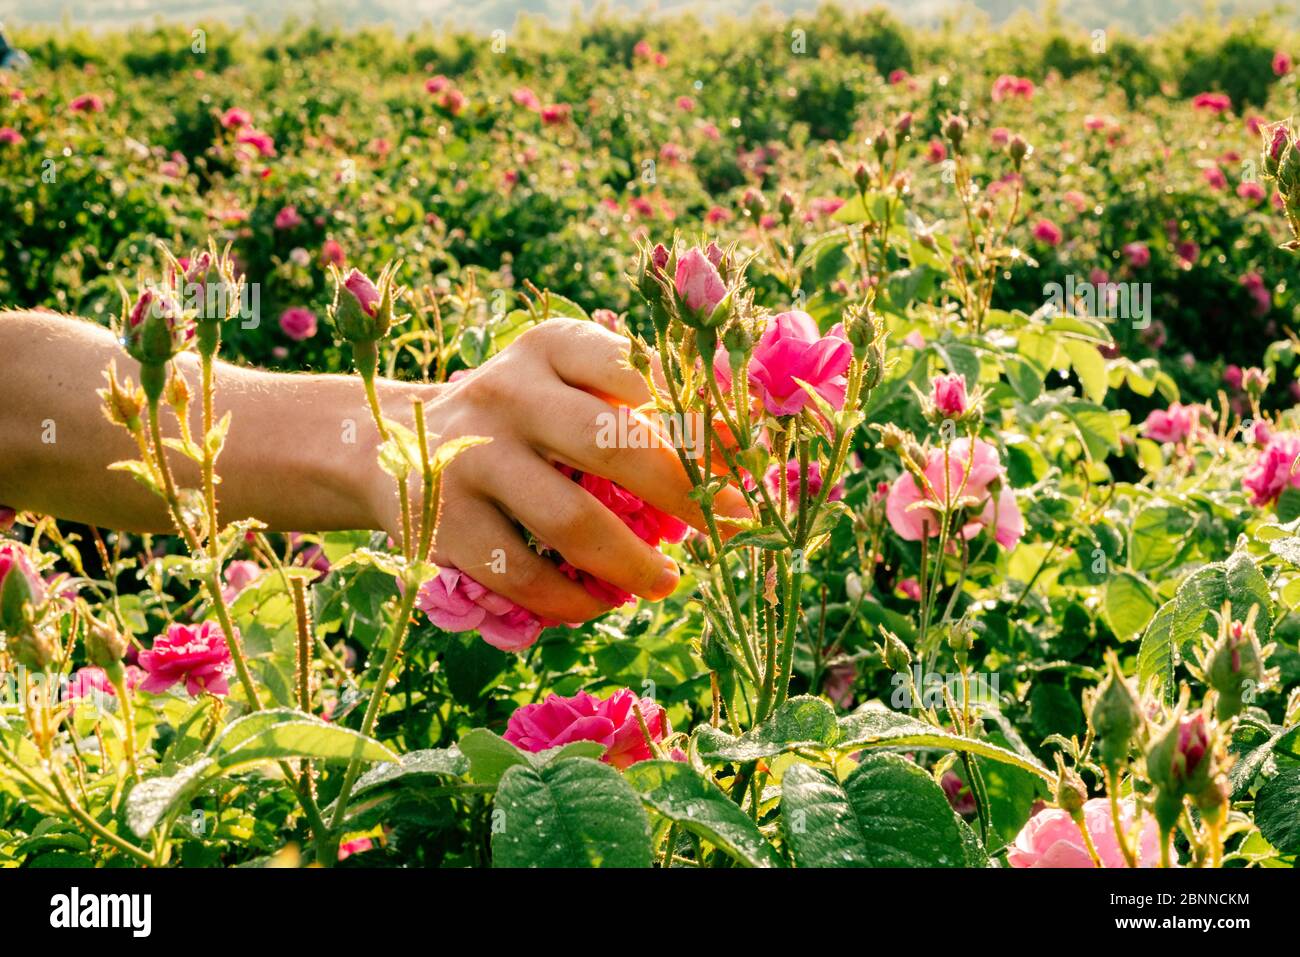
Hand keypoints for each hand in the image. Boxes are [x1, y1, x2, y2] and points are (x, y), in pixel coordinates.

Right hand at [368, 319, 749, 623]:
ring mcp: (470, 457)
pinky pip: (524, 575)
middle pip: (614, 444)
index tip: (746, 463)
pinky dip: (572, 599)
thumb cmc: (517, 419)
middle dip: (685, 493)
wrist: (387, 444)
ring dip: (633, 562)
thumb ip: (639, 400)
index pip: (637, 372)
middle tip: (729, 527)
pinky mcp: (444, 523)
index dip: (701, 420)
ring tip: (667, 581)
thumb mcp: (565, 385)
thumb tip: (739, 446)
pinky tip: (598, 603)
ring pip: (572, 521)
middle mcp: (507, 392)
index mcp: (549, 347)